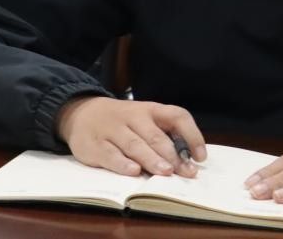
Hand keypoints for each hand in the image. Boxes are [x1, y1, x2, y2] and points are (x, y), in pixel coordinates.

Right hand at [56, 96, 206, 178]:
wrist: (80, 113)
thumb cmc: (122, 121)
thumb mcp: (143, 120)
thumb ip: (163, 136)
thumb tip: (189, 161)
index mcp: (150, 110)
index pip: (177, 115)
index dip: (192, 134)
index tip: (201, 156)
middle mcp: (133, 117)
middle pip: (156, 136)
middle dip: (173, 155)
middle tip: (186, 172)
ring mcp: (113, 130)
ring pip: (135, 145)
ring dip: (152, 159)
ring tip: (166, 171)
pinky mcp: (95, 145)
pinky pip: (110, 154)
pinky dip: (122, 163)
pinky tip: (134, 172)